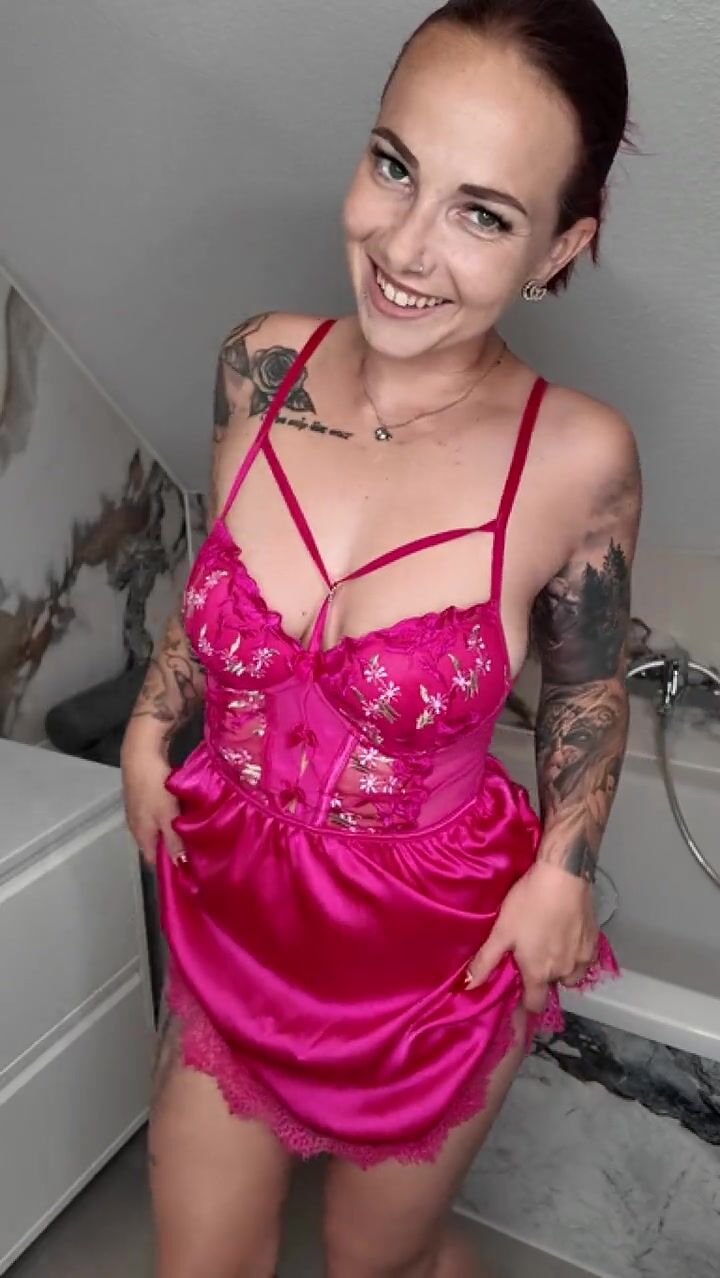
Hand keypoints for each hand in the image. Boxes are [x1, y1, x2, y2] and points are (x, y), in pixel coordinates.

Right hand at [121, 748, 184, 866]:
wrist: (141, 753)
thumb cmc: (154, 787)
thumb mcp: (167, 816)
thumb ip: (173, 840)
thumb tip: (180, 865)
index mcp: (141, 833)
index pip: (152, 859)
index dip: (168, 865)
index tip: (189, 868)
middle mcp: (136, 824)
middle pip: (154, 843)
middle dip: (172, 848)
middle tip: (197, 849)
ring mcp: (138, 809)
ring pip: (156, 827)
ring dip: (172, 831)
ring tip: (194, 831)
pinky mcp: (142, 794)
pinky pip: (157, 813)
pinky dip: (169, 815)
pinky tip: (183, 811)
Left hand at [464, 861, 599, 1012]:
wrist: (564, 878)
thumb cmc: (529, 904)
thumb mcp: (501, 931)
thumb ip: (486, 961)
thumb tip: (469, 986)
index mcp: (538, 973)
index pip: (535, 1005)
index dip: (526, 1003)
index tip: (520, 993)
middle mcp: (563, 972)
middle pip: (551, 986)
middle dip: (542, 978)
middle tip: (531, 956)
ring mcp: (582, 958)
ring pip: (570, 975)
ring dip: (560, 967)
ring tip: (548, 946)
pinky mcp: (594, 942)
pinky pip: (584, 959)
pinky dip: (575, 954)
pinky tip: (566, 936)